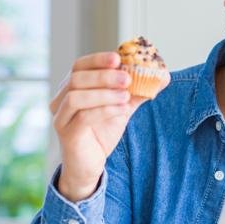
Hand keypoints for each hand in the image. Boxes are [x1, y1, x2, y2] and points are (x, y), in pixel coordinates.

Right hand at [50, 52, 169, 200]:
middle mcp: (61, 100)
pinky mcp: (67, 134)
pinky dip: (105, 110)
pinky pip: (83, 117)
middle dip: (104, 75)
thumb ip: (137, 92)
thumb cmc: (101, 133)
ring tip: (126, 95)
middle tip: (127, 78)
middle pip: (76, 78)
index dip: (97, 59)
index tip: (118, 58)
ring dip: (104, 93)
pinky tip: (122, 110)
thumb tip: (163, 77)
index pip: (79, 66)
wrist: (89, 165)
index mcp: (71, 89)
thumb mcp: (121, 109)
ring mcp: (61, 117)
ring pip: (76, 96)